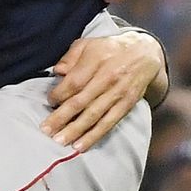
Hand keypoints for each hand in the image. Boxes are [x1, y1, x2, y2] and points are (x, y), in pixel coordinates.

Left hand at [42, 31, 163, 149]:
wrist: (144, 53)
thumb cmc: (109, 49)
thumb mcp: (88, 44)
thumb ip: (70, 57)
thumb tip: (57, 71)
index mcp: (96, 61)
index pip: (74, 82)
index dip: (59, 94)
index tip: (50, 101)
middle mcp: (108, 78)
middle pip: (81, 101)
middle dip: (61, 117)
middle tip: (46, 130)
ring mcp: (118, 93)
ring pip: (94, 115)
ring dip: (76, 131)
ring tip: (60, 141)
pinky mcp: (126, 105)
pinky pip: (108, 123)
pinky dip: (94, 135)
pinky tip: (81, 146)